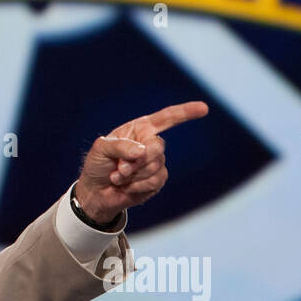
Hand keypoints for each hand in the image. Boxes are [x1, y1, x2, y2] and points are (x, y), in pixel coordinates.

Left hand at [72, 101, 208, 224]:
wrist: (96, 192)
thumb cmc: (97, 165)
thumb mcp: (101, 149)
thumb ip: (120, 146)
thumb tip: (142, 151)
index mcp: (139, 129)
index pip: (166, 118)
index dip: (185, 112)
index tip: (204, 108)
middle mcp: (150, 143)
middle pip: (157, 147)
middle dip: (137, 161)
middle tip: (119, 169)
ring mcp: (156, 162)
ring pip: (155, 167)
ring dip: (132, 175)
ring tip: (118, 177)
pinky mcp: (157, 180)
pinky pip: (154, 182)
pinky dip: (136, 186)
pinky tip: (126, 187)